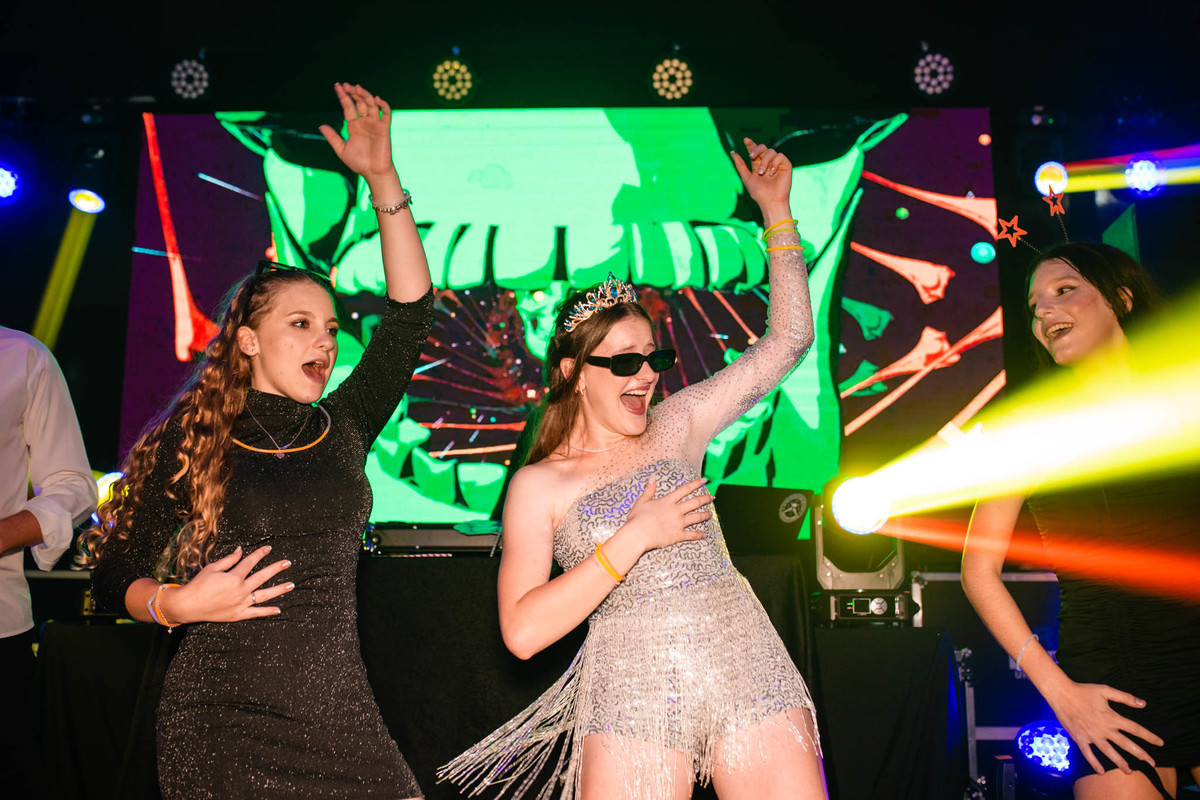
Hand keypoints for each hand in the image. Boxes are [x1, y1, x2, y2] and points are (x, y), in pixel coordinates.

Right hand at [163, 546, 293, 623]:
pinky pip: (256, 613)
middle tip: (287, 563)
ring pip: (264, 595)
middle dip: (276, 568)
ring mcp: (241, 603)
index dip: (260, 554)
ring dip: (279, 589)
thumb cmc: (198, 585)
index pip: (250, 562)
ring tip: (291, 585)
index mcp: (234, 577)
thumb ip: (229, 560)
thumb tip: (241, 550)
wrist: (188, 605)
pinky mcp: (238, 614)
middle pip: (262, 576)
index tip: (269, 548)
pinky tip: (279, 609)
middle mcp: (240, 590)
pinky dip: (267, 612)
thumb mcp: (212, 568)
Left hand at [318, 83, 394, 179]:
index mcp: (354, 126)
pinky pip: (386, 113)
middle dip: (353, 93)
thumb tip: (321, 126)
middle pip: (359, 102)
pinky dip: (383, 105)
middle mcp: (364, 122)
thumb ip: (333, 137)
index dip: (343, 96)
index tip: (337, 86)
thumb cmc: (359, 163)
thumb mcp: (341, 150)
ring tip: (357, 88)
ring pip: (371, 104)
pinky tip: (376, 99)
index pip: (348, 106)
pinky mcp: (384, 128)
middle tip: (347, 85)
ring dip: (365, 95)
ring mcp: (375, 124)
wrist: (373, 172)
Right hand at [624, 477, 712, 552]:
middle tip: (712, 497)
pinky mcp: (678, 535)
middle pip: (694, 502)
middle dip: (705, 498)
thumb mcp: (642, 501)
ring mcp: (679, 523)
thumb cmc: (638, 518)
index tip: (704, 480)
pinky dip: (699, 534)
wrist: (638, 534)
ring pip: (696, 517)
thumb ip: (649, 489)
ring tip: (710, 514)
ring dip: (704, 515)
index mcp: (668, 501)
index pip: (684, 490)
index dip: (695, 484)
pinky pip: (692, 535)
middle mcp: (676, 510)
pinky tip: (704, 534)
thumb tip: (652, 477)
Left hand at [731, 137, 791, 210]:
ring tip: (762, 173)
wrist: (771, 201)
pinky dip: (774, 163)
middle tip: (751, 155)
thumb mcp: (746, 178)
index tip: (745, 140)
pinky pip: (780, 156)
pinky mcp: (786, 165)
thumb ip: (740, 165)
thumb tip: (733, 153)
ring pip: (771, 151)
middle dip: (756, 149)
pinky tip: (772, 172)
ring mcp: (777, 164)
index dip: (750, 145)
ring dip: (764, 161)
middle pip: (762, 148)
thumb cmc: (758, 192)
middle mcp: (768, 163)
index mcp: (758, 165)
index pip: (754, 151)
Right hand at [1046, 680, 1162, 773]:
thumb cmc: (1084, 691)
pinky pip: (1088, 754)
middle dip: (1140, 754)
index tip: (1160, 743)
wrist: (1061, 694)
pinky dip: (1094, 763)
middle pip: (1126, 744)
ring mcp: (1092, 736)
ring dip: (1120, 763)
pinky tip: (1101, 772)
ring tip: (1129, 771)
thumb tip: (1143, 704)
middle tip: (1151, 763)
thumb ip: (1125, 698)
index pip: (1135, 728)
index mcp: (1112, 717)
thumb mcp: (1106, 690)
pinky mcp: (1080, 739)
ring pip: (1109, 752)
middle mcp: (1104, 729)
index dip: (1149, 736)